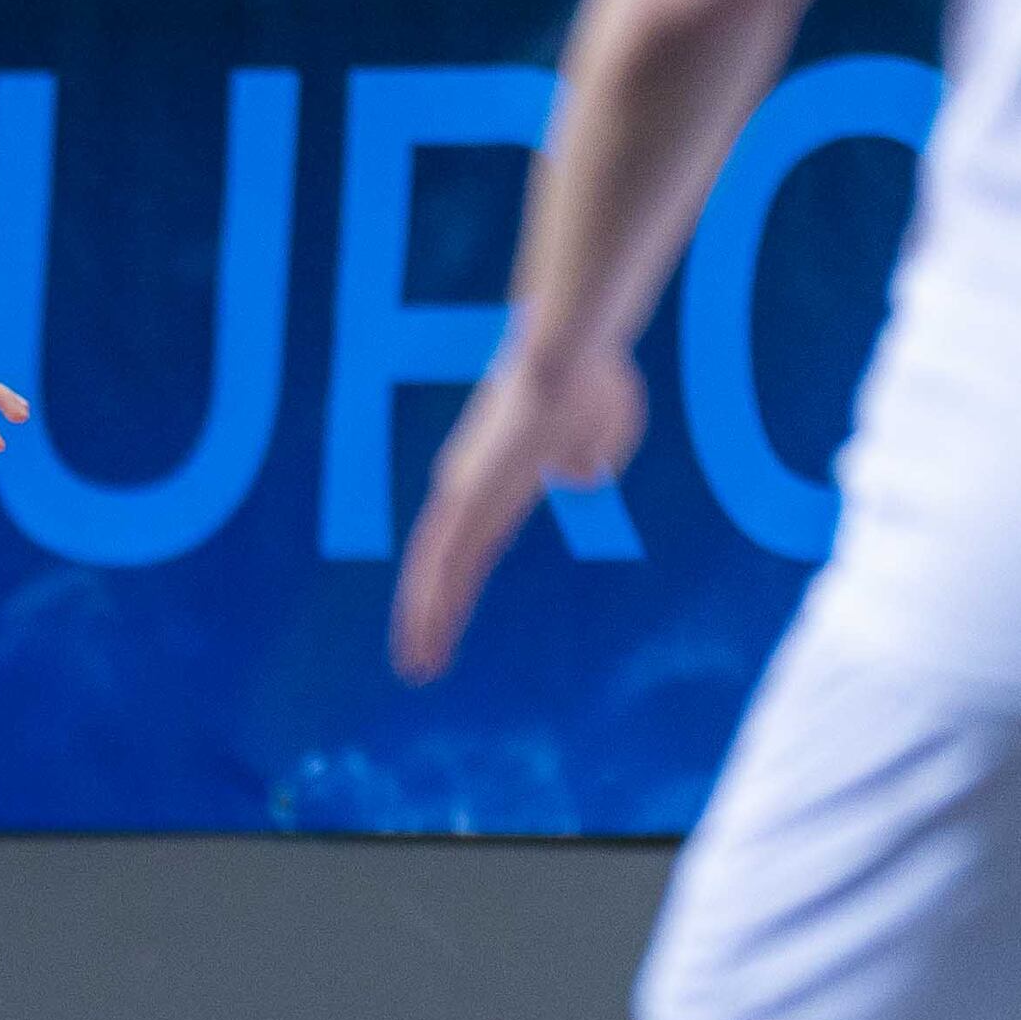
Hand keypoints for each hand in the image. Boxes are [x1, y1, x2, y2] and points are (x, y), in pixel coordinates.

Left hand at [390, 338, 642, 680]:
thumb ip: (588, 458)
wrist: (573, 352)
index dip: (457, 583)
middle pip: (441, 562)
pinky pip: (440, 558)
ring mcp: (463, 489)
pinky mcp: (466, 495)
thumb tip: (579, 476)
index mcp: (497, 476)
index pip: (469, 543)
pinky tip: (423, 634)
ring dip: (425, 620)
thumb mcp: (603, 433)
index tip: (449, 617)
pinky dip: (429, 599)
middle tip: (419, 662)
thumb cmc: (593, 379)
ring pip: (434, 568)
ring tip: (417, 667)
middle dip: (430, 613)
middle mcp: (468, 484)